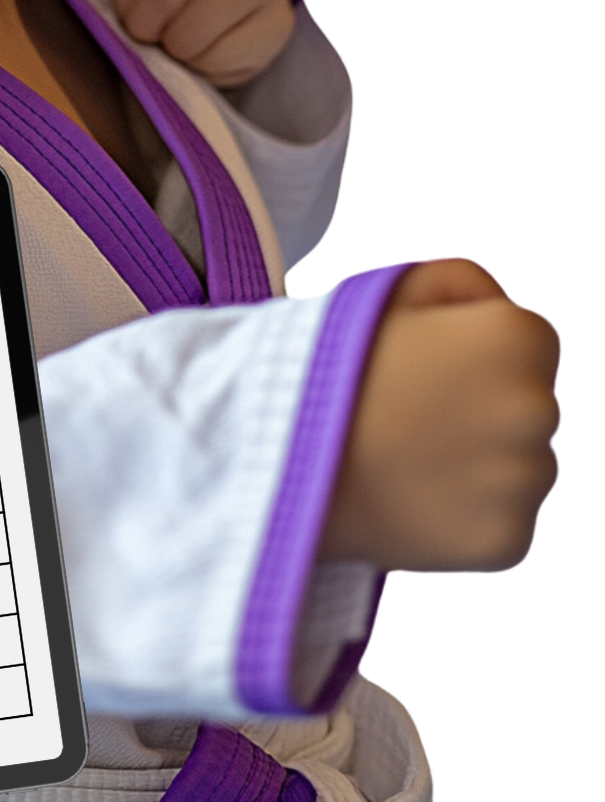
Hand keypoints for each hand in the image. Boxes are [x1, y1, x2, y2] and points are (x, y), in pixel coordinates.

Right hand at [321, 259, 560, 571]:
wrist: (282, 456)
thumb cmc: (330, 364)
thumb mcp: (388, 289)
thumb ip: (461, 280)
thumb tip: (496, 307)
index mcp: (514, 339)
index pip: (533, 342)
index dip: (478, 348)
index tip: (431, 363)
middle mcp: (537, 408)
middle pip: (531, 404)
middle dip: (487, 405)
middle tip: (415, 411)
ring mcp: (525, 480)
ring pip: (523, 464)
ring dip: (483, 462)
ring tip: (410, 456)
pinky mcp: (508, 539)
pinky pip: (505, 520)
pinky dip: (469, 514)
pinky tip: (416, 495)